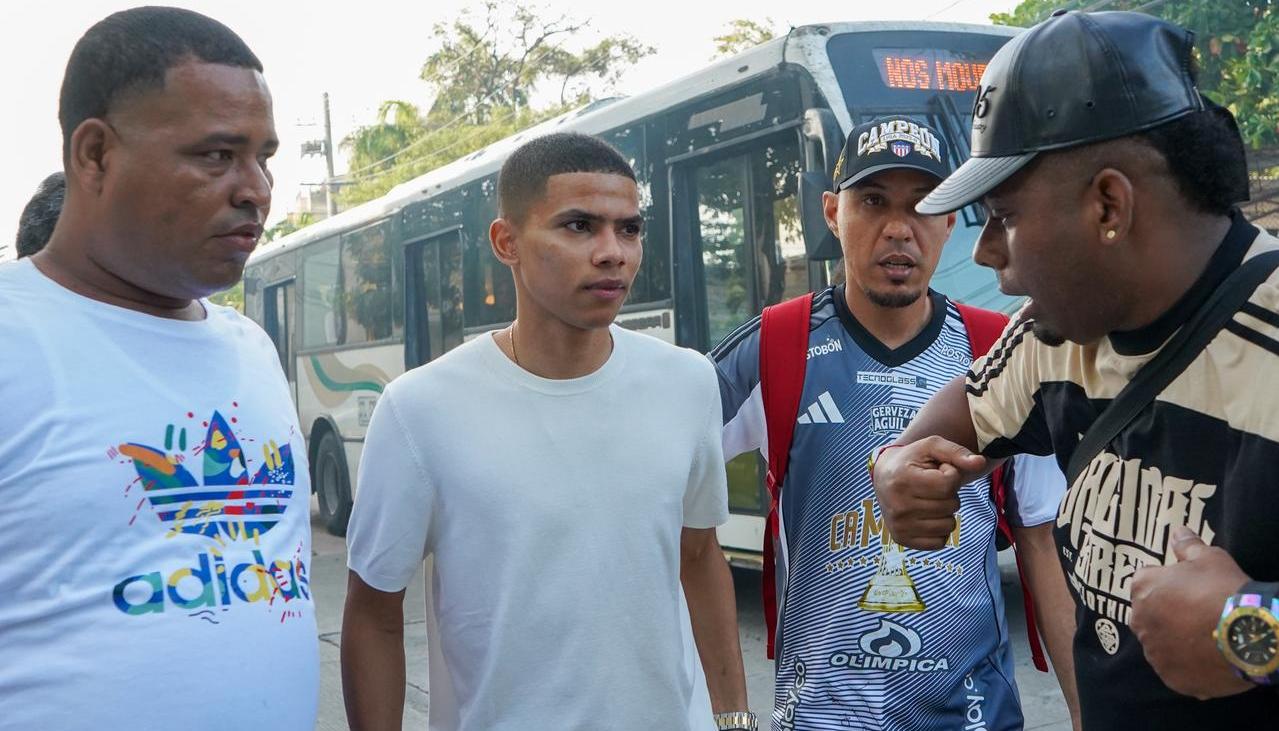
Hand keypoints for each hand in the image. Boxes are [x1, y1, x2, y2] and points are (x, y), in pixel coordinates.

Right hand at [871, 436, 988, 549]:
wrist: (883, 475)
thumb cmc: (912, 460)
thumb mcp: (931, 446)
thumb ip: (957, 452)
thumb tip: (981, 463)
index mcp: (903, 479)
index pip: (949, 485)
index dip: (951, 474)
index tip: (938, 470)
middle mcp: (898, 505)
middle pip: (951, 505)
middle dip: (949, 494)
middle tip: (932, 486)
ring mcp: (899, 525)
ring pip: (949, 525)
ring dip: (946, 512)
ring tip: (930, 499)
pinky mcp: (901, 539)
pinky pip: (939, 542)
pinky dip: (939, 529)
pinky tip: (927, 516)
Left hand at [1130, 526, 1253, 699]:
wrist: (1248, 632)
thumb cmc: (1223, 589)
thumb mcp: (1209, 558)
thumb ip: (1187, 545)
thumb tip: (1177, 530)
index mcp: (1142, 588)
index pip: (1146, 583)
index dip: (1168, 585)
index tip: (1190, 589)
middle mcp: (1140, 621)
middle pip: (1150, 615)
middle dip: (1167, 614)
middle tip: (1199, 615)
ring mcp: (1154, 653)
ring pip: (1160, 644)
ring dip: (1175, 641)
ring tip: (1206, 639)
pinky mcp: (1171, 678)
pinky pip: (1175, 670)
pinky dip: (1187, 666)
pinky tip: (1209, 659)